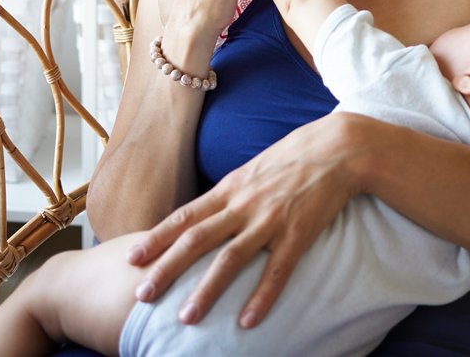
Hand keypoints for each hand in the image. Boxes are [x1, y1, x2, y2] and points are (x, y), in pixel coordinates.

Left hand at [125, 112, 370, 326]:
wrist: (338, 147)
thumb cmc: (295, 157)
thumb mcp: (253, 169)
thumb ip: (231, 193)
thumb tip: (208, 214)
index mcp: (230, 188)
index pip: (184, 216)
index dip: (156, 238)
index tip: (131, 258)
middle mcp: (243, 204)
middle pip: (196, 240)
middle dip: (165, 269)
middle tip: (142, 295)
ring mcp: (270, 219)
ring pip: (230, 259)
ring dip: (206, 291)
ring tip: (185, 318)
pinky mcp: (298, 233)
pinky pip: (276, 270)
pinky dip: (261, 297)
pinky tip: (248, 322)